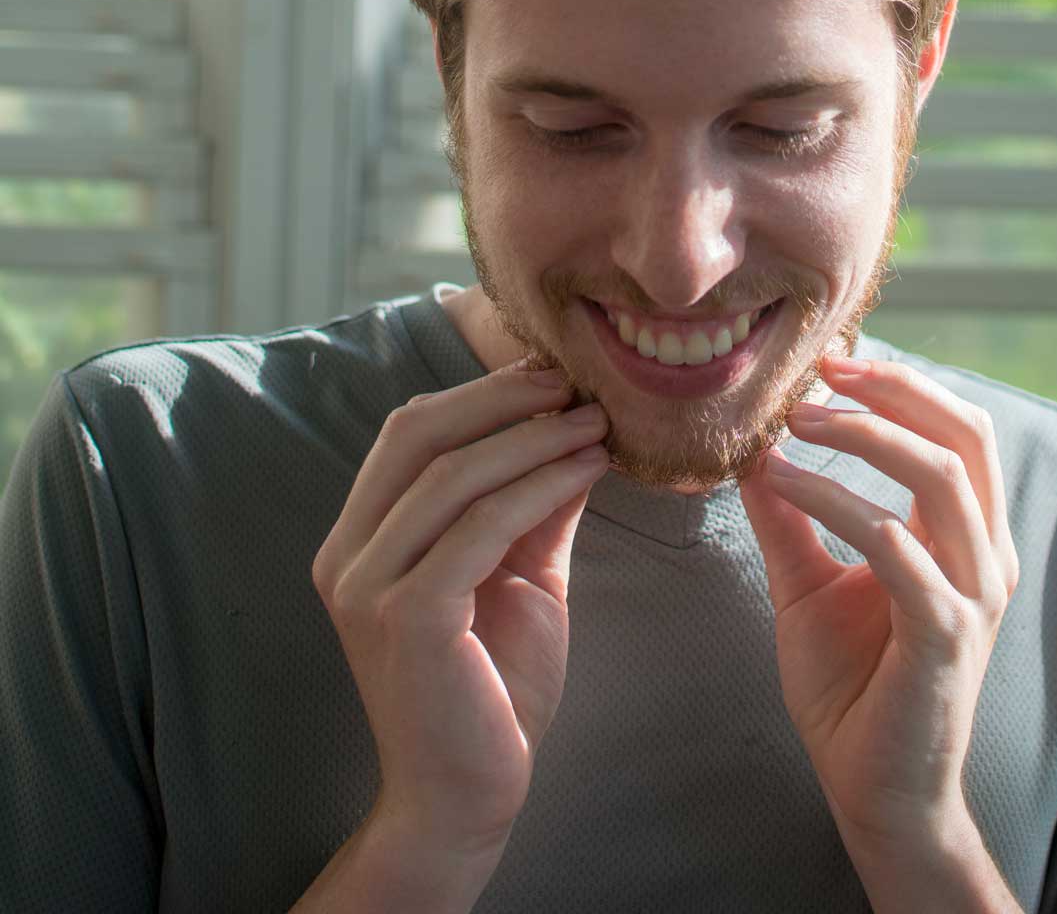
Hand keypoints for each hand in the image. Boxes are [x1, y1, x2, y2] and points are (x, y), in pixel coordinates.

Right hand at [310, 362, 609, 855]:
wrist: (468, 793)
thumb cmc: (492, 684)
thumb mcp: (517, 574)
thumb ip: (533, 506)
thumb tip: (575, 431)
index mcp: (360, 539)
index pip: (408, 434)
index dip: (479, 395)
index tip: (549, 376)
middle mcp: (348, 555)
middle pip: (418, 435)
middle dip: (501, 399)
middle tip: (572, 385)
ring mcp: (368, 585)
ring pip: (453, 476)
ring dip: (533, 438)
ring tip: (595, 421)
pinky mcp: (406, 616)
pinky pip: (480, 525)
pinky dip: (540, 485)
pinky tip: (588, 468)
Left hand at [739, 356, 1019, 858]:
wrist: (871, 785)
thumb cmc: (849, 683)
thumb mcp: (807, 584)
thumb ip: (789, 518)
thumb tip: (753, 452)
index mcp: (965, 539)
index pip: (958, 434)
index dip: (902, 387)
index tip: (831, 362)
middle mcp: (986, 558)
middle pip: (966, 437)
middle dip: (894, 391)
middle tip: (821, 373)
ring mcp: (973, 595)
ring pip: (940, 478)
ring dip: (861, 436)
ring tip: (791, 424)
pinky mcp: (946, 634)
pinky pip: (895, 544)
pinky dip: (836, 500)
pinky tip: (783, 483)